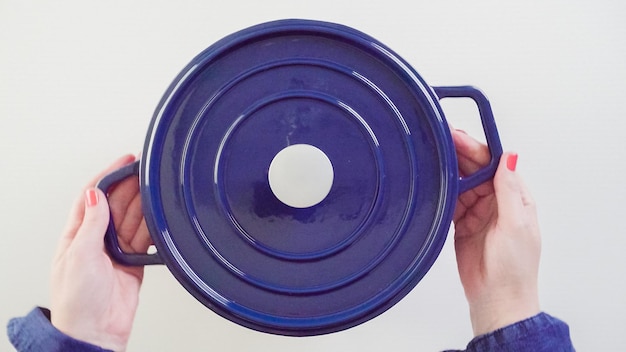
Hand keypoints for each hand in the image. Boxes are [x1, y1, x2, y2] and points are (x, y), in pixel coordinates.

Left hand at [50, 154, 150, 350]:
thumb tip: (95, 195)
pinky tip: (161, 220)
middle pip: (118, 204)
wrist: (95, 332)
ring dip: (146, 205)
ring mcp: (117, 251)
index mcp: (78, 235)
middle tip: (148, 172)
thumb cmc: (76, 301)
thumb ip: (91, 224)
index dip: (109, 176)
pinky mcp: (134, 263)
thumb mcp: (79, 256)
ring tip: (158, 192)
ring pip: (135, 220)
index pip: (93, 196)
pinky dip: (155, 229)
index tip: (125, 161)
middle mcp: (98, 240)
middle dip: (132, 187)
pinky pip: (147, 239)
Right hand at [451, 130, 540, 335]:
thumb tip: (510, 156)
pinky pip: (450, 202)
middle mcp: (496, 202)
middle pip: (475, 170)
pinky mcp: (461, 225)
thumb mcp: (515, 224)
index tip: (458, 136)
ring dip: (448, 170)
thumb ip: (509, 189)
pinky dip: (441, 191)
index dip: (476, 149)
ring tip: (431, 154)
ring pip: (460, 184)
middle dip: (459, 154)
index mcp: (514, 198)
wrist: (497, 300)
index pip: (494, 164)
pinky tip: (431, 180)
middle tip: (439, 139)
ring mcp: (478, 213)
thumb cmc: (514, 266)